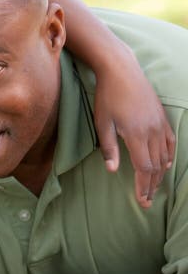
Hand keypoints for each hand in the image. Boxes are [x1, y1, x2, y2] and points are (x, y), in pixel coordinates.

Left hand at [92, 45, 175, 207]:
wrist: (122, 71)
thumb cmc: (107, 97)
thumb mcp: (103, 123)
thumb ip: (108, 148)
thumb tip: (113, 171)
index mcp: (137, 135)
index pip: (144, 168)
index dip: (143, 186)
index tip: (141, 201)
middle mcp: (153, 132)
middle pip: (156, 166)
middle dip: (152, 185)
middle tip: (147, 201)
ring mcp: (161, 124)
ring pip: (165, 156)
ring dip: (160, 174)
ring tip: (153, 188)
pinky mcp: (163, 118)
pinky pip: (170, 142)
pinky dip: (168, 157)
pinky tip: (165, 165)